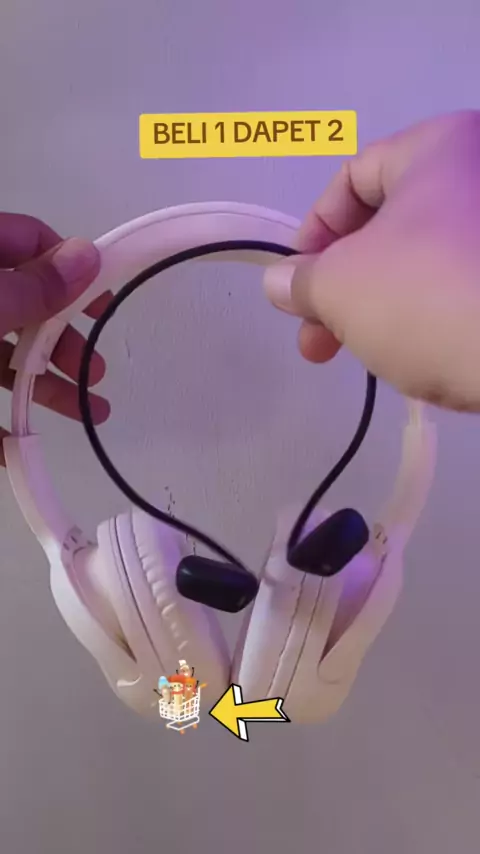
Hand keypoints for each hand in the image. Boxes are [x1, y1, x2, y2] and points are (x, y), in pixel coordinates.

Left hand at [0, 213, 110, 464]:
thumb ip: (30, 288)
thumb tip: (87, 254)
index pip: (27, 240)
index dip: (69, 266)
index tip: (102, 305)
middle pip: (22, 306)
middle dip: (63, 342)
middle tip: (97, 372)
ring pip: (0, 358)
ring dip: (42, 387)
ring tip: (87, 413)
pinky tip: (17, 449)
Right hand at [264, 111, 479, 412]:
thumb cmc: (427, 297)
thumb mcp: (340, 288)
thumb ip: (301, 281)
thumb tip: (281, 283)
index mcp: (442, 147)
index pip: (354, 177)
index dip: (312, 233)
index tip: (297, 286)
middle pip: (390, 225)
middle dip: (342, 287)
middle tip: (318, 341)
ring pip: (425, 262)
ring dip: (381, 307)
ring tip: (369, 356)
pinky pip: (464, 287)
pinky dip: (432, 316)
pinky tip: (420, 358)